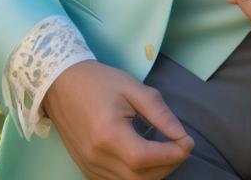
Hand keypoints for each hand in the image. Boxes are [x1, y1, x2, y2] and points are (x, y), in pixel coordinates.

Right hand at [42, 60, 194, 179]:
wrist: (62, 83)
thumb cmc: (99, 81)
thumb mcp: (133, 87)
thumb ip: (159, 112)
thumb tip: (181, 135)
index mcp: (108, 133)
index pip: (145, 157)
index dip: (172, 155)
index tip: (188, 142)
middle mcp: (97, 157)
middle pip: (140, 178)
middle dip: (167, 165)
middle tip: (181, 146)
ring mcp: (89, 167)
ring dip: (154, 173)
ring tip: (166, 151)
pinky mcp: (86, 170)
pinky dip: (136, 176)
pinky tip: (145, 158)